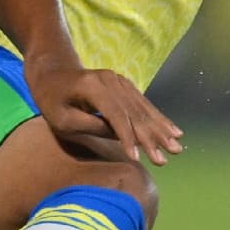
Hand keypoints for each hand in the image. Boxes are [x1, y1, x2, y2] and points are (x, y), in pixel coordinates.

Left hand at [25, 62, 184, 165]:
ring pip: (143, 108)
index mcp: (93, 86)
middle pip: (134, 112)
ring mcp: (120, 81)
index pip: (115, 115)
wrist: (52, 71)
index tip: (137, 158)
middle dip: (152, 136)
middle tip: (168, 156)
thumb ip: (91, 127)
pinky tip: (173, 130)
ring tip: (177, 146)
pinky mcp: (124, 85)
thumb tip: (120, 137)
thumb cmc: (52, 99)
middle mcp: (111, 80)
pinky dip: (158, 119)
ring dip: (161, 129)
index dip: (127, 137)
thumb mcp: (63, 119)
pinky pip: (143, 104)